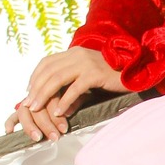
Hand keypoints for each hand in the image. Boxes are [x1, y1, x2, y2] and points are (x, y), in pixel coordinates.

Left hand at [6, 48, 126, 142]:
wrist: (135, 72)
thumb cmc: (111, 78)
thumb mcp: (87, 74)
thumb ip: (71, 80)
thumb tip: (53, 96)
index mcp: (74, 52)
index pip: (46, 62)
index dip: (34, 77)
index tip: (28, 92)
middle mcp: (78, 54)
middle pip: (48, 71)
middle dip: (35, 89)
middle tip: (28, 104)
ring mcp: (86, 63)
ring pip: (57, 79)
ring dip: (44, 95)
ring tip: (37, 108)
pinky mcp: (95, 74)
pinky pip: (75, 89)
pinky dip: (65, 101)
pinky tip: (59, 112)